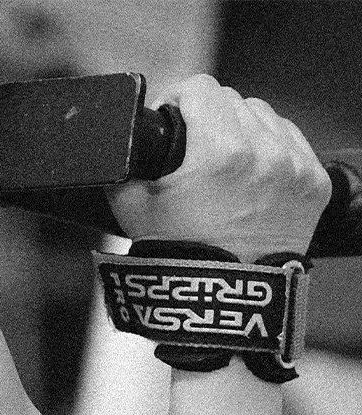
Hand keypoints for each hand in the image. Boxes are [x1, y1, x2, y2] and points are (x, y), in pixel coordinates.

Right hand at [108, 74, 331, 261]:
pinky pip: (292, 142)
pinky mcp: (313, 182)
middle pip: (232, 100)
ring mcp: (294, 166)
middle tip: (192, 152)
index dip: (176, 99)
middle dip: (208, 119)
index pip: (198, 87)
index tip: (170, 119)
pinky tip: (249, 180)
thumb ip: (123, 168)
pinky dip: (270, 152)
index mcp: (218, 151)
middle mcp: (264, 151)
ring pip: (264, 117)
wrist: (220, 306)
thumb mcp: (131, 210)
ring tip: (223, 167)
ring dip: (242, 131)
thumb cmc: (178, 262)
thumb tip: (121, 146)